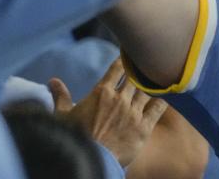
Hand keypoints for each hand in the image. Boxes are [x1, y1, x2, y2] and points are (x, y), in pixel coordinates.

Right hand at [49, 59, 167, 167]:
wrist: (89, 162)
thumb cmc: (73, 139)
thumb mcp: (63, 116)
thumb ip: (61, 96)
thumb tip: (52, 80)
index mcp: (102, 93)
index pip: (118, 68)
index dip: (125, 60)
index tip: (130, 55)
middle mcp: (120, 99)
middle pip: (135, 77)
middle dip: (140, 71)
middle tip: (146, 63)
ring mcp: (134, 112)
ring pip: (148, 90)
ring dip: (151, 84)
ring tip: (157, 76)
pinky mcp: (144, 127)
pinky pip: (158, 108)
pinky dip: (163, 99)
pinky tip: (166, 94)